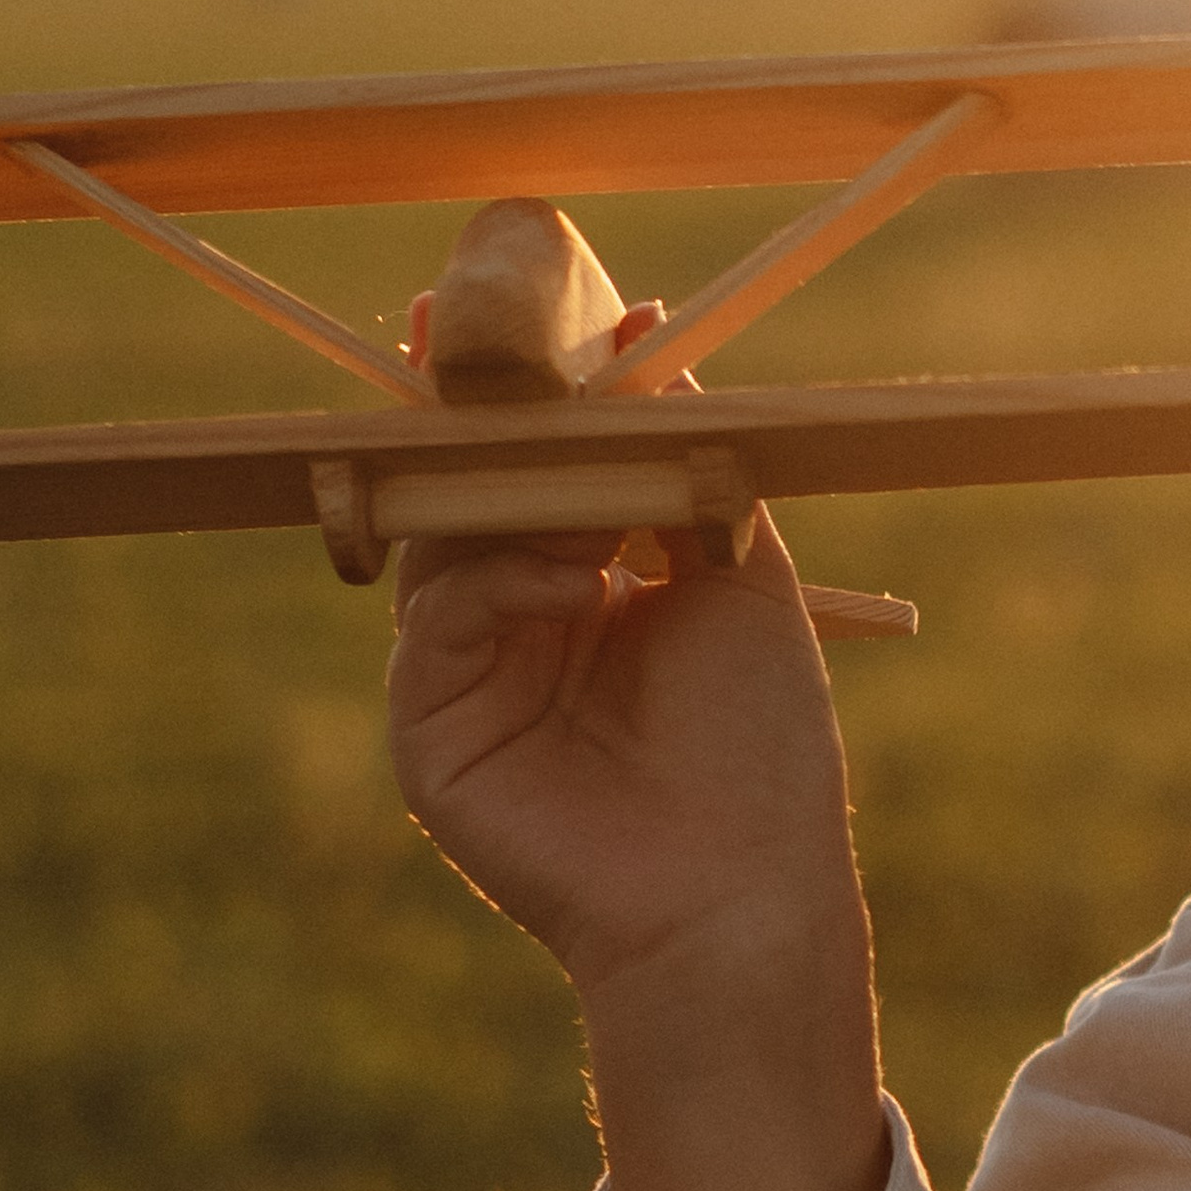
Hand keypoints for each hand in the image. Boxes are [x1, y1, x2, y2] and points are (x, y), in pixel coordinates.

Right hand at [384, 298, 888, 1190]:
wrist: (743, 888)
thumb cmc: (759, 740)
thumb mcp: (730, 561)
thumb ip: (678, 450)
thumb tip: (647, 323)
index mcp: (576, 578)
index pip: (523, 461)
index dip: (513, 389)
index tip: (505, 302)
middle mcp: (507, 619)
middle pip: (463, 486)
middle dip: (471, 411)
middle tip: (471, 332)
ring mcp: (459, 676)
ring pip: (443, 538)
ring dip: (508, 490)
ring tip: (579, 467)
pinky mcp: (431, 733)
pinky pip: (440, 619)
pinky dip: (503, 580)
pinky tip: (578, 578)